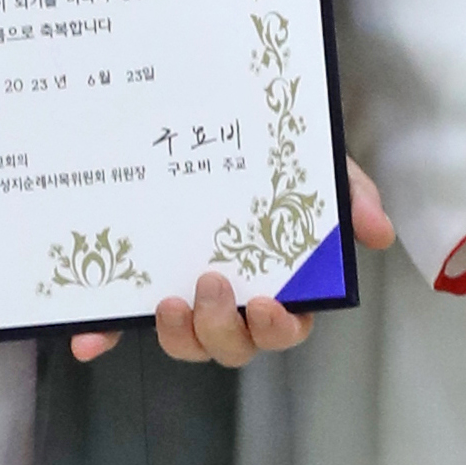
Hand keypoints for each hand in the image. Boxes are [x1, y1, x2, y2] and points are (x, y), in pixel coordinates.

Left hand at [68, 162, 399, 365]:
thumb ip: (349, 194)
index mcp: (278, 282)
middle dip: (224, 330)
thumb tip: (379, 232)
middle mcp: (233, 300)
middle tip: (213, 283)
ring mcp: (184, 295)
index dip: (279, 328)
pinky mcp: (135, 287)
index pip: (285, 327)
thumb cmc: (278, 157)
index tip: (270, 304)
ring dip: (178, 337)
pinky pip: (118, 324)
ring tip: (167, 301)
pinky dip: (102, 336)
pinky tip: (86, 342)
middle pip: (234, 346)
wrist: (214, 118)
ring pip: (185, 343)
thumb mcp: (319, 166)